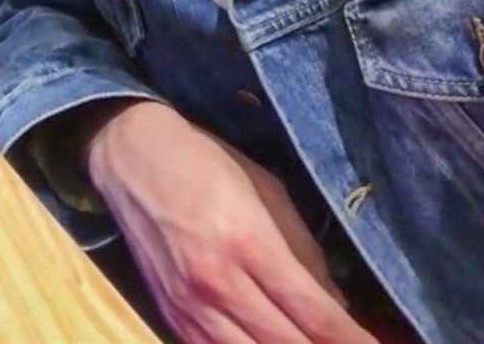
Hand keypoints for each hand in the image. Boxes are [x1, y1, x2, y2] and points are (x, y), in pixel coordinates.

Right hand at [87, 101, 377, 343]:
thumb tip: (338, 307)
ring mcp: (189, 309)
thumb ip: (304, 252)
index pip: (312, 312)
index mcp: (247, 241)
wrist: (132, 158)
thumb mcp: (267, 190)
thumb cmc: (207, 162)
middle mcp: (217, 283)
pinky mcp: (171, 320)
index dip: (351, 340)